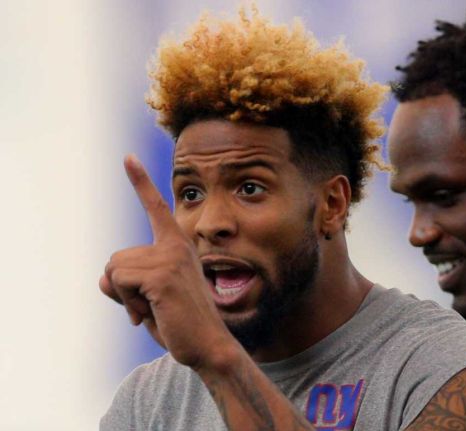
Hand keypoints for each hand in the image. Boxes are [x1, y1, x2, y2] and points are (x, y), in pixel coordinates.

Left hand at [99, 154, 235, 368]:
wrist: (208, 344)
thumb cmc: (180, 323)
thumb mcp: (148, 297)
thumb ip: (126, 282)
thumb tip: (102, 277)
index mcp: (177, 246)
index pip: (156, 208)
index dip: (141, 182)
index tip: (127, 157)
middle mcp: (176, 246)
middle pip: (116, 258)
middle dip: (121, 289)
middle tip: (147, 307)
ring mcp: (171, 258)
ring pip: (114, 270)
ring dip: (124, 298)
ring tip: (151, 310)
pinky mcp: (162, 275)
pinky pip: (120, 281)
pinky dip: (127, 303)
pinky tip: (149, 313)